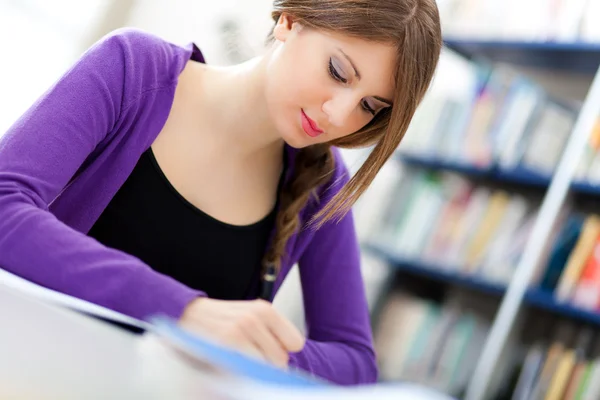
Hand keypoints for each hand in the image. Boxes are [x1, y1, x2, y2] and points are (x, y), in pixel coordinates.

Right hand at [179, 298, 304, 367]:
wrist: (186, 314)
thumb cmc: (221, 319)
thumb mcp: (249, 316)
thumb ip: (270, 333)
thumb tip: (286, 359)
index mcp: (265, 310)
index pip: (295, 342)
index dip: (282, 350)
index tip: (269, 350)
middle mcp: (254, 318)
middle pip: (281, 359)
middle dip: (267, 363)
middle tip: (247, 355)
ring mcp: (239, 330)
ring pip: (265, 366)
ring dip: (253, 368)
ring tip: (237, 357)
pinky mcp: (225, 344)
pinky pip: (247, 368)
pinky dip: (242, 370)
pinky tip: (230, 362)